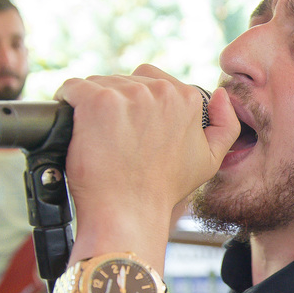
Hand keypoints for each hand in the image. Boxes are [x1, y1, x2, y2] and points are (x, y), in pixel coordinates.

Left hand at [53, 66, 239, 256]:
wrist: (130, 211)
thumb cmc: (164, 189)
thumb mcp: (210, 161)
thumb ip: (225, 125)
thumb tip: (219, 95)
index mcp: (186, 99)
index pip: (152, 82)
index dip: (137, 106)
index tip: (130, 128)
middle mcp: (160, 91)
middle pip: (124, 81)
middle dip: (116, 103)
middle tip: (112, 135)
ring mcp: (127, 94)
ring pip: (99, 84)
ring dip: (93, 106)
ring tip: (96, 136)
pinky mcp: (96, 101)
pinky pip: (72, 88)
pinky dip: (67, 102)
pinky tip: (74, 123)